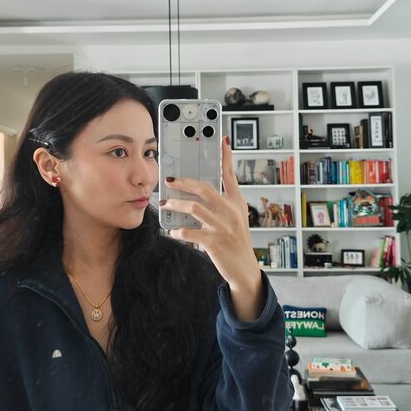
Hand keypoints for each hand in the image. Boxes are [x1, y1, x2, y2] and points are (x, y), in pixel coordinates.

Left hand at [161, 137, 262, 319]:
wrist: (245, 270)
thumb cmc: (236, 242)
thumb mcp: (235, 218)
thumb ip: (222, 202)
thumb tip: (200, 189)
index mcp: (236, 203)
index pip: (230, 175)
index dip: (225, 157)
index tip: (221, 140)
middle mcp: (232, 212)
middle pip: (205, 188)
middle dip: (184, 182)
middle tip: (169, 180)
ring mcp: (224, 227)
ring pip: (195, 208)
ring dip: (176, 205)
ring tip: (165, 204)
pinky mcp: (216, 243)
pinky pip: (191, 232)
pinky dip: (179, 231)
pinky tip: (172, 231)